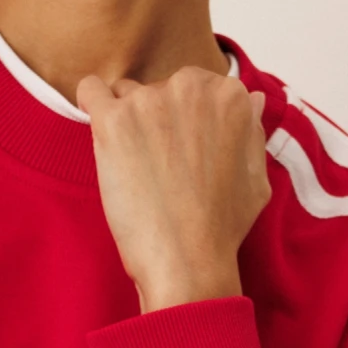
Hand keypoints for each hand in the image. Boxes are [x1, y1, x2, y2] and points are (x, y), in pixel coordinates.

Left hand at [76, 66, 269, 312]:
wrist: (187, 259)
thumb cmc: (221, 227)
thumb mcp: (257, 177)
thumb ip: (252, 130)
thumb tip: (252, 98)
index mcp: (230, 96)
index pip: (198, 88)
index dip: (185, 122)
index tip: (181, 151)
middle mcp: (192, 88)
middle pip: (161, 88)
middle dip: (157, 119)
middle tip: (158, 164)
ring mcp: (150, 101)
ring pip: (126, 94)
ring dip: (127, 121)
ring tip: (134, 165)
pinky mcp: (113, 120)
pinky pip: (91, 90)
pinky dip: (91, 104)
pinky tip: (99, 131)